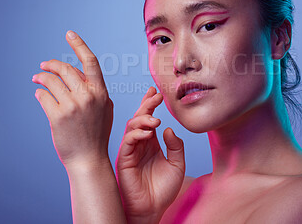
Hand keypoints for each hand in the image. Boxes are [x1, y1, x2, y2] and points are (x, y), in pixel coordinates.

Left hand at [32, 30, 112, 168]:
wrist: (88, 158)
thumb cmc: (97, 132)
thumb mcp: (104, 108)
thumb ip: (94, 89)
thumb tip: (76, 72)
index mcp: (101, 92)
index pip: (90, 61)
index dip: (79, 45)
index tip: (70, 34)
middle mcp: (88, 96)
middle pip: (65, 69)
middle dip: (50, 64)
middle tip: (43, 66)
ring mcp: (72, 106)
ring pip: (51, 81)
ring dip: (41, 78)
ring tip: (38, 80)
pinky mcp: (57, 116)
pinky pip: (43, 96)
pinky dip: (40, 93)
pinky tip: (41, 95)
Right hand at [115, 86, 185, 222]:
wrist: (153, 209)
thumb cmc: (163, 189)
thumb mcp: (177, 164)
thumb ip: (176, 146)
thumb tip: (168, 128)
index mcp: (151, 143)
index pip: (149, 119)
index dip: (151, 105)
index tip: (156, 92)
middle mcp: (140, 143)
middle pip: (140, 118)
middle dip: (147, 105)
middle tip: (156, 95)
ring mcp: (131, 150)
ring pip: (132, 127)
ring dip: (143, 119)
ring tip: (155, 119)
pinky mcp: (124, 160)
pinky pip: (128, 142)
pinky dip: (136, 134)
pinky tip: (148, 133)